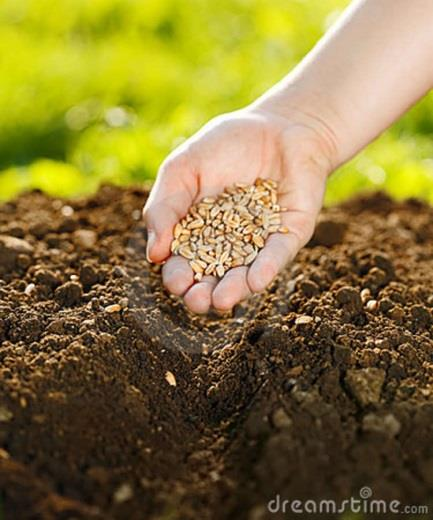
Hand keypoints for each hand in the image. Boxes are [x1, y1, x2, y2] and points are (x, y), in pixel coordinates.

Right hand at [143, 106, 335, 312]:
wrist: (276, 124)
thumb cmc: (224, 145)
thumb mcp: (181, 170)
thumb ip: (164, 208)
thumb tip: (153, 255)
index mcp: (199, 232)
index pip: (185, 261)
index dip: (179, 275)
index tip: (174, 281)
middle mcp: (230, 244)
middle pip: (214, 276)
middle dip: (204, 292)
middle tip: (197, 301)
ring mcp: (262, 241)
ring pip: (246, 272)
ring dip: (234, 289)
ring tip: (223, 301)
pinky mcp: (291, 232)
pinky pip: (278, 252)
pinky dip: (267, 266)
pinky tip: (256, 280)